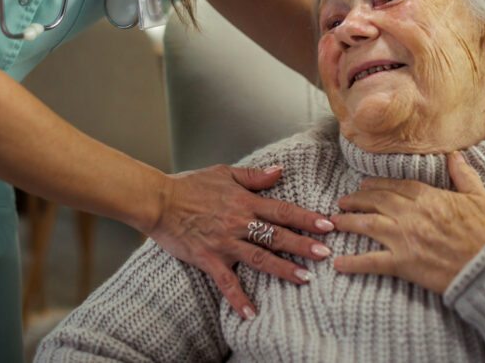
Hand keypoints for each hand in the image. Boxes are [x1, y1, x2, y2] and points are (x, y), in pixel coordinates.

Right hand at [148, 164, 334, 317]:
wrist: (158, 200)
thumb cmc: (189, 185)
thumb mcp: (224, 172)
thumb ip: (253, 175)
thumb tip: (279, 171)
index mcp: (244, 202)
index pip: (282, 210)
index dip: (305, 218)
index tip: (327, 225)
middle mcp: (238, 223)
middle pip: (277, 235)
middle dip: (303, 244)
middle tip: (325, 254)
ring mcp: (224, 243)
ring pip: (259, 258)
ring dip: (283, 269)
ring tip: (304, 278)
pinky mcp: (209, 259)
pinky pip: (226, 283)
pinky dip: (238, 299)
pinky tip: (251, 314)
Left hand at [331, 152, 484, 293]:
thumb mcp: (482, 197)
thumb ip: (464, 176)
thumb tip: (454, 155)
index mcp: (431, 197)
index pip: (397, 187)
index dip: (378, 185)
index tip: (365, 184)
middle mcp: (413, 215)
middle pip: (378, 202)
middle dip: (357, 200)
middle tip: (342, 200)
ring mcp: (406, 238)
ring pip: (369, 225)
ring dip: (349, 222)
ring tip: (334, 221)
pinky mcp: (405, 264)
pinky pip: (373, 262)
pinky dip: (354, 263)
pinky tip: (339, 263)